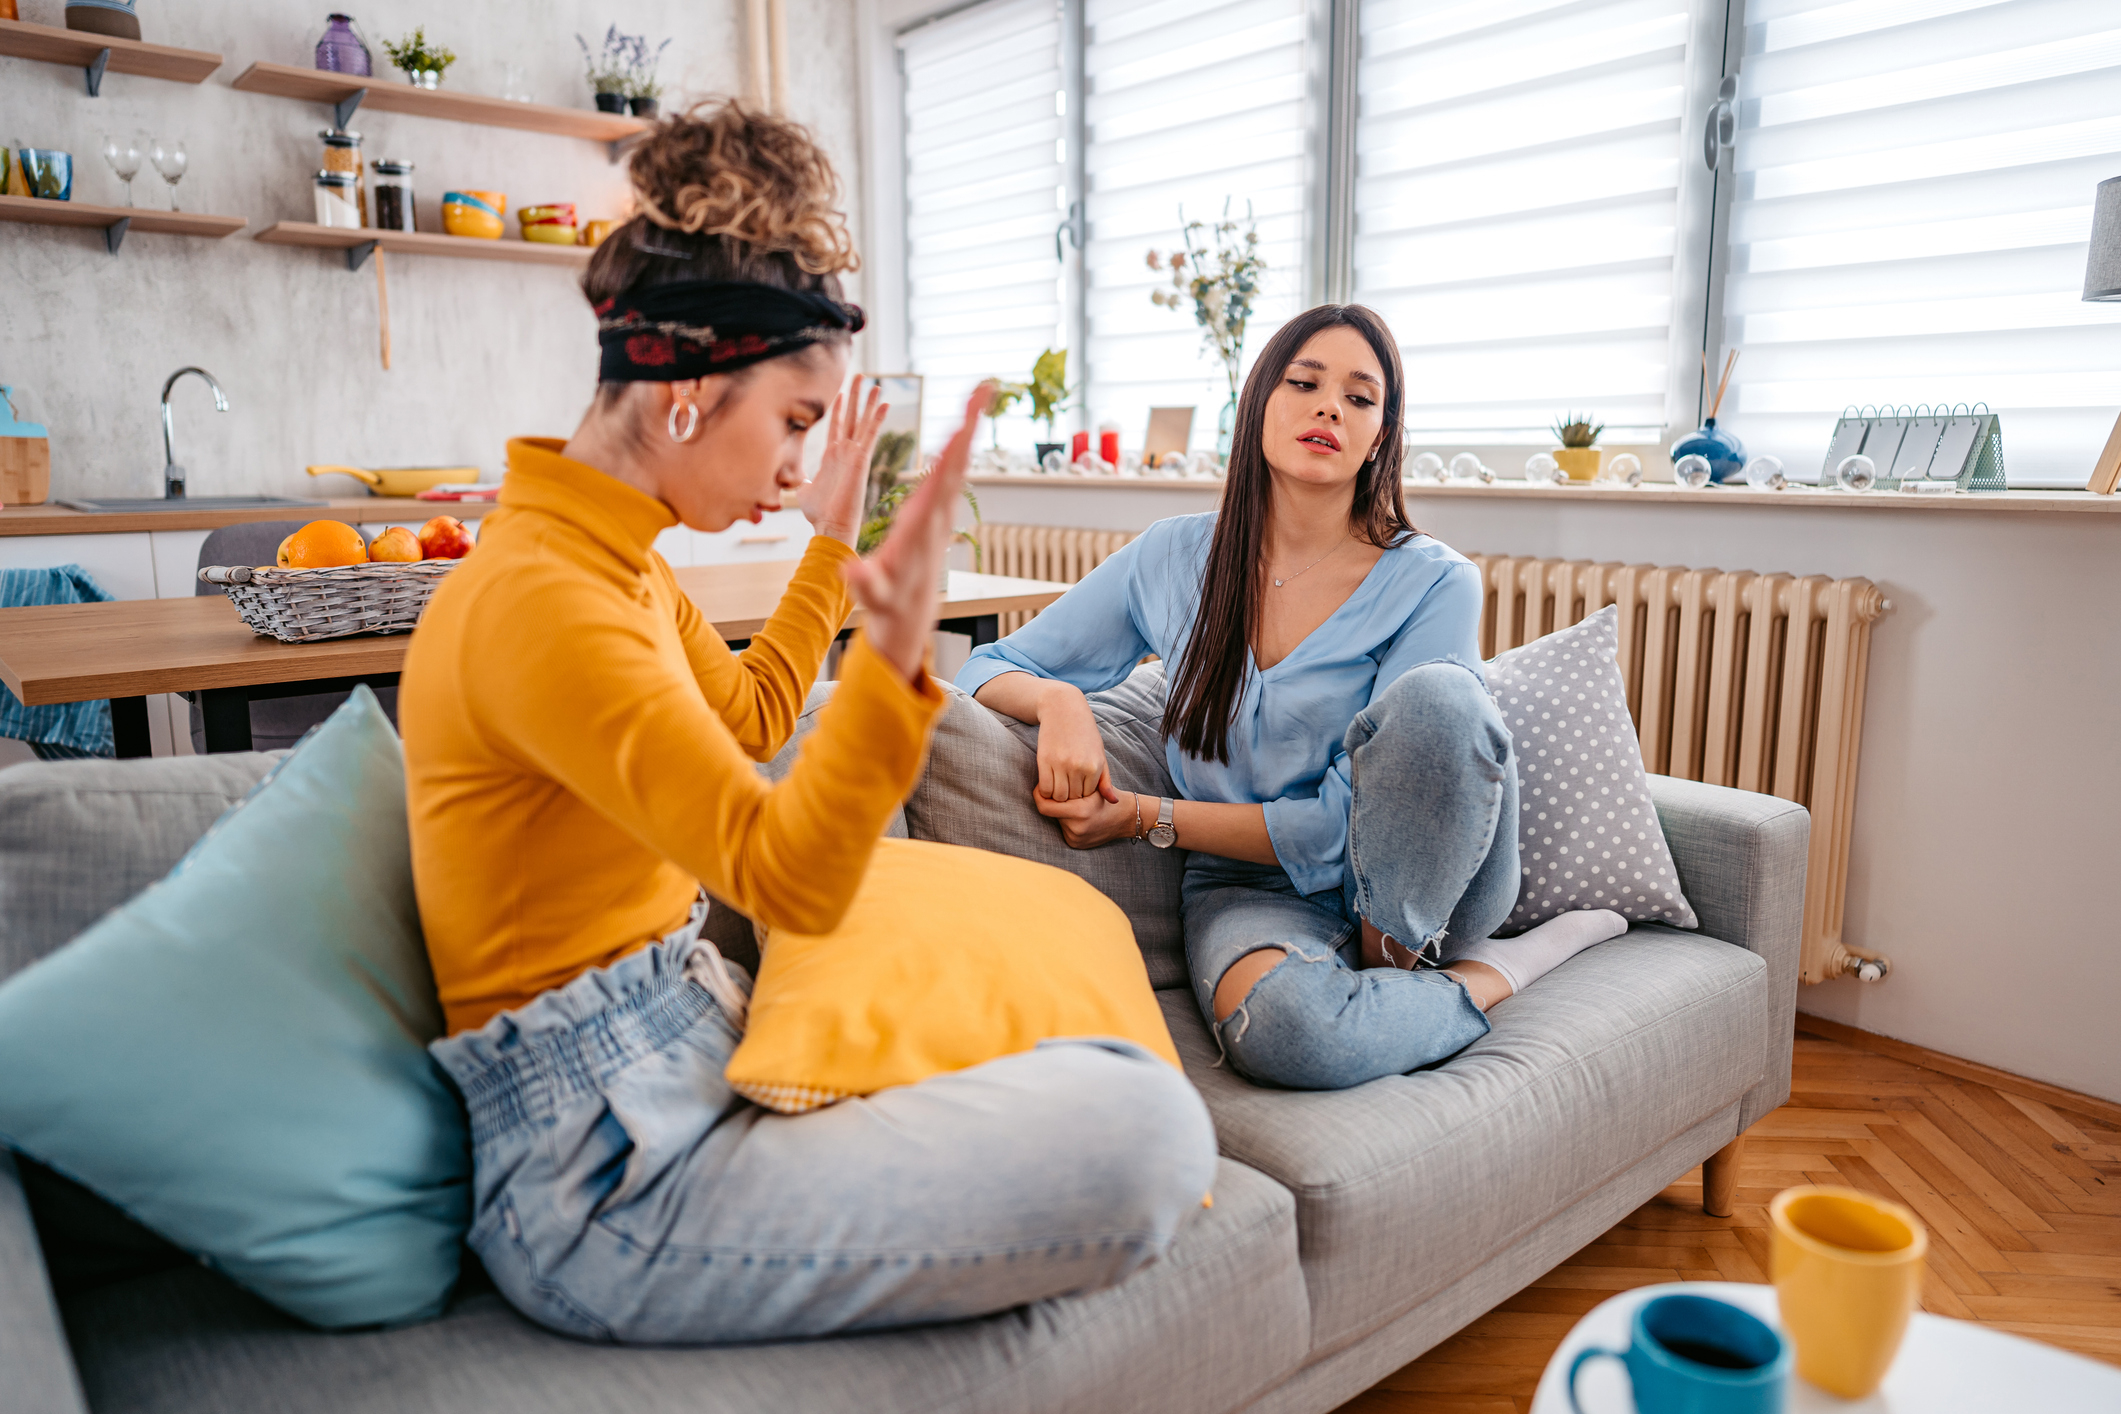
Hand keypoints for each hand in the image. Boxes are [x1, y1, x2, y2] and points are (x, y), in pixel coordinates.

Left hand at [801, 378, 887, 546]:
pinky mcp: (861, 460)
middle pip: (851, 417)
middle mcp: (845, 452)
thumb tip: (789, 477)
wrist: (830, 525)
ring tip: (875, 383)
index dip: (838, 408)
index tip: (840, 392)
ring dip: (868, 402)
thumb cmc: (818, 513)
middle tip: (859, 376)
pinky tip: (884, 403)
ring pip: (863, 422)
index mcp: (831, 456)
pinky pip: (870, 434)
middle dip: (854, 397)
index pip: (836, 425)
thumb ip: (798, 478)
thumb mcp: (803, 489)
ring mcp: (854, 455)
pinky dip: (877, 419)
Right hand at [844, 382, 989, 680]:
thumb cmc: (888, 604)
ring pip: (956, 464)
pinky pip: (948, 473)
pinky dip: (955, 447)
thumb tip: (852, 570)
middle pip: (957, 462)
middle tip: (984, 387)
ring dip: (966, 429)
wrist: (906, 619)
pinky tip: (961, 428)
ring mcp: (939, 514)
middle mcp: (937, 516)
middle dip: (969, 424)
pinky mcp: (935, 515)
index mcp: (922, 526)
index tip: (963, 422)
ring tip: (978, 395)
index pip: (940, 481)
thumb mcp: (873, 595)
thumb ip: (865, 582)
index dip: (952, 451)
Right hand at [1034, 681, 1117, 803]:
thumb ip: (1105, 780)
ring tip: (1058, 786)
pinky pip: (1045, 788)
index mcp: (1095, 766)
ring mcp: (1061, 764)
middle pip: (1073, 798)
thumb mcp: (1099, 754)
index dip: (1082, 795)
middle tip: (1066, 789)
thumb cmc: (1084, 732)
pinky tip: (1048, 783)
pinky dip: (1045, 791)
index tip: (1077, 788)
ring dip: (1057, 795)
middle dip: (1070, 797)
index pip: (1088, 796)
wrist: (1063, 708)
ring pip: (1059, 796)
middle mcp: (1079, 766)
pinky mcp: (1045, 760)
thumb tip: (1113, 802)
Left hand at [1036, 787, 1140, 849]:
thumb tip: (1041, 785)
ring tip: (1077, 807)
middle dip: (1055, 802)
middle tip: (1065, 795)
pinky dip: (1068, 822)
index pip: (1044, 807)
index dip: (1039, 796)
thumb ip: (1068, 784)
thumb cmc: (1108, 797)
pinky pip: (1063, 830)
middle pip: (1051, 812)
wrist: (1126, 818)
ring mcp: (1076, 838)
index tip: (1040, 788)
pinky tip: (1080, 818)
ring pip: (1057, 820)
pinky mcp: (1075, 844)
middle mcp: (1076, 828)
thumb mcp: (1092, 785)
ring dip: (1062, 812)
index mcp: (1080, 811)